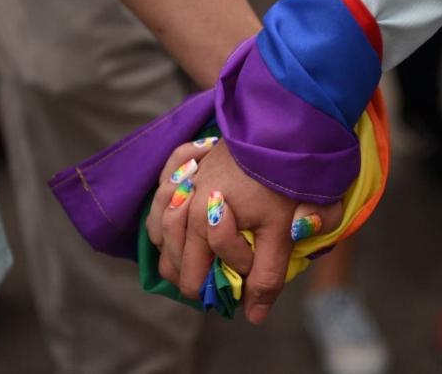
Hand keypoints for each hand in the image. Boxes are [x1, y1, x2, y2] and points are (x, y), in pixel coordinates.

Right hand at [147, 138, 341, 323]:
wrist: (279, 126)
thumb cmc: (283, 180)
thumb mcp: (281, 231)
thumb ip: (267, 276)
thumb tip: (253, 317)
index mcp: (204, 224)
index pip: (201, 275)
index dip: (227, 282)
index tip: (249, 276)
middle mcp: (183, 206)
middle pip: (173, 259)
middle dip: (192, 277)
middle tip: (212, 282)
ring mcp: (180, 186)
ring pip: (158, 232)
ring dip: (173, 251)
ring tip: (192, 261)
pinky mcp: (183, 169)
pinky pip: (158, 198)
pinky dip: (163, 211)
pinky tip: (178, 219)